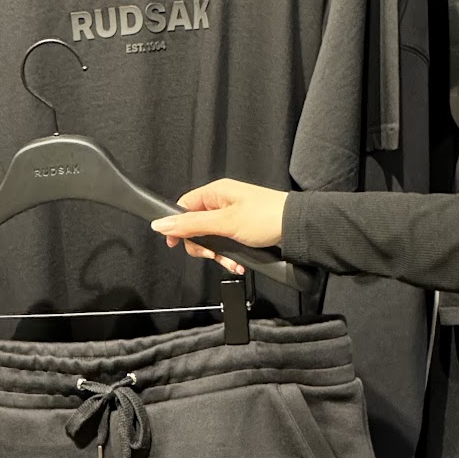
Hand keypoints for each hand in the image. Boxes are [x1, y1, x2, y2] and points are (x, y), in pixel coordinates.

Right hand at [151, 179, 288, 272]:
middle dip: (202, 246)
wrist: (297, 229)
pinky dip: (229, 256)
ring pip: (211, 239)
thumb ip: (191, 225)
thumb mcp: (224, 223)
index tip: (175, 243)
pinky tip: (237, 264)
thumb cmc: (266, 217)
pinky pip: (226, 245)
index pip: (183, 206)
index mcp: (215, 193)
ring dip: (218, 255)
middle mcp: (222, 203)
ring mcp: (232, 217)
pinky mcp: (242, 230)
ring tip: (229, 262)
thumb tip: (160, 223)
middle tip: (211, 255)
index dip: (177, 226)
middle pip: (195, 226)